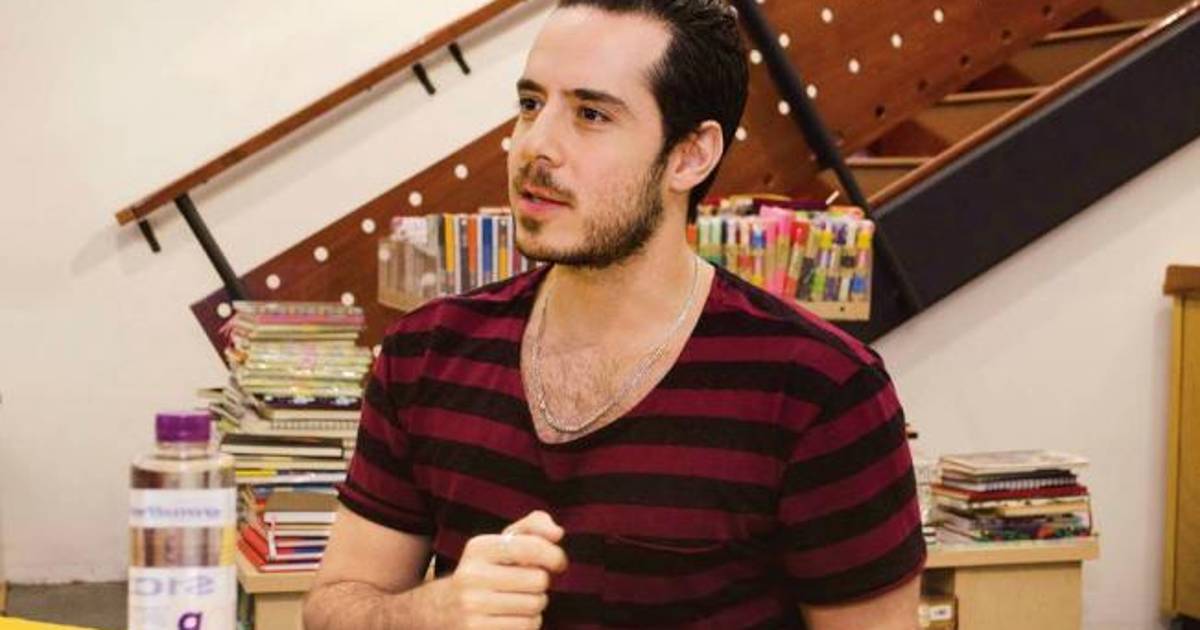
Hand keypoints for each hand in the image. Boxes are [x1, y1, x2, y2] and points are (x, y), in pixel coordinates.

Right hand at [436, 510, 567, 628]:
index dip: (555, 555)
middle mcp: (471, 576)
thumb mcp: (501, 543)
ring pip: (535, 606)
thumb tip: (557, 533)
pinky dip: (528, 623)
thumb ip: (533, 527)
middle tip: (529, 584)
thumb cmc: (486, 571)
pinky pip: (527, 627)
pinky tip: (512, 618)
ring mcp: (472, 607)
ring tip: (520, 601)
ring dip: (536, 605)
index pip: (530, 547)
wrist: (441, 609)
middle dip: (541, 583)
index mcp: (478, 548)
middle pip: (538, 580)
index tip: (558, 563)